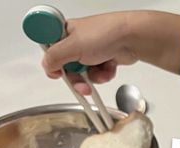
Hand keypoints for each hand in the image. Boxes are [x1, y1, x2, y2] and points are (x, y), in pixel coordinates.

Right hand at [41, 11, 179, 95]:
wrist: (132, 38)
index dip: (51, 61)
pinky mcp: (104, 58)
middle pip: (66, 66)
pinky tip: (108, 69)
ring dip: (91, 78)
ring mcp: (91, 50)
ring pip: (83, 73)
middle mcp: (76, 41)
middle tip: (80, 84)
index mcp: (64, 32)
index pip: (48, 48)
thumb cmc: (105, 34)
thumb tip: (47, 66)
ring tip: (98, 74)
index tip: (57, 72)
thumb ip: (54, 57)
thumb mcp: (72, 46)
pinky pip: (98, 74)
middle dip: (75, 78)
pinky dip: (103, 74)